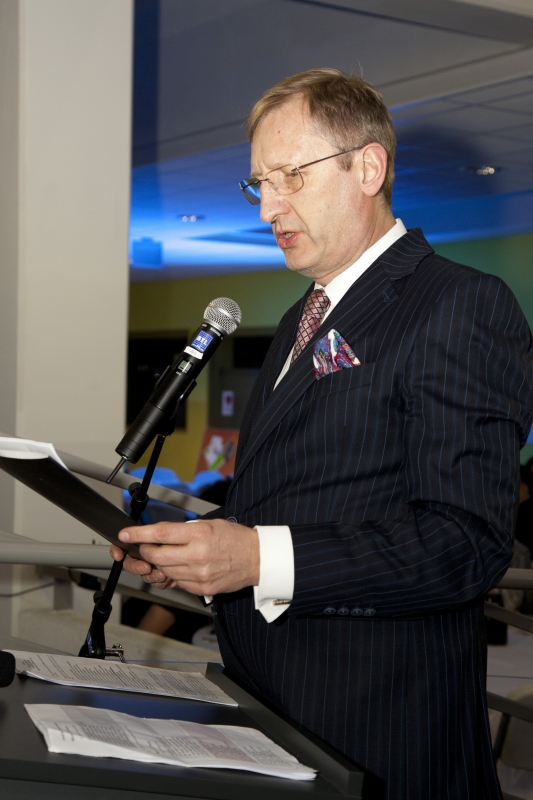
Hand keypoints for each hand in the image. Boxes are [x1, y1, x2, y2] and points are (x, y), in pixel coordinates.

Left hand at [110, 519, 259, 594]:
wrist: (257, 559)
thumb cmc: (235, 539)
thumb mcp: (209, 524)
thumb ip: (183, 531)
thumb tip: (159, 534)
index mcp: (198, 535)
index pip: (160, 534)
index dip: (138, 534)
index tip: (126, 534)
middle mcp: (196, 555)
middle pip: (156, 555)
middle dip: (146, 551)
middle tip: (147, 546)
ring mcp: (198, 575)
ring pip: (164, 570)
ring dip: (160, 563)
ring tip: (170, 556)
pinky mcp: (201, 588)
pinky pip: (177, 582)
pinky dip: (174, 574)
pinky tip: (183, 566)